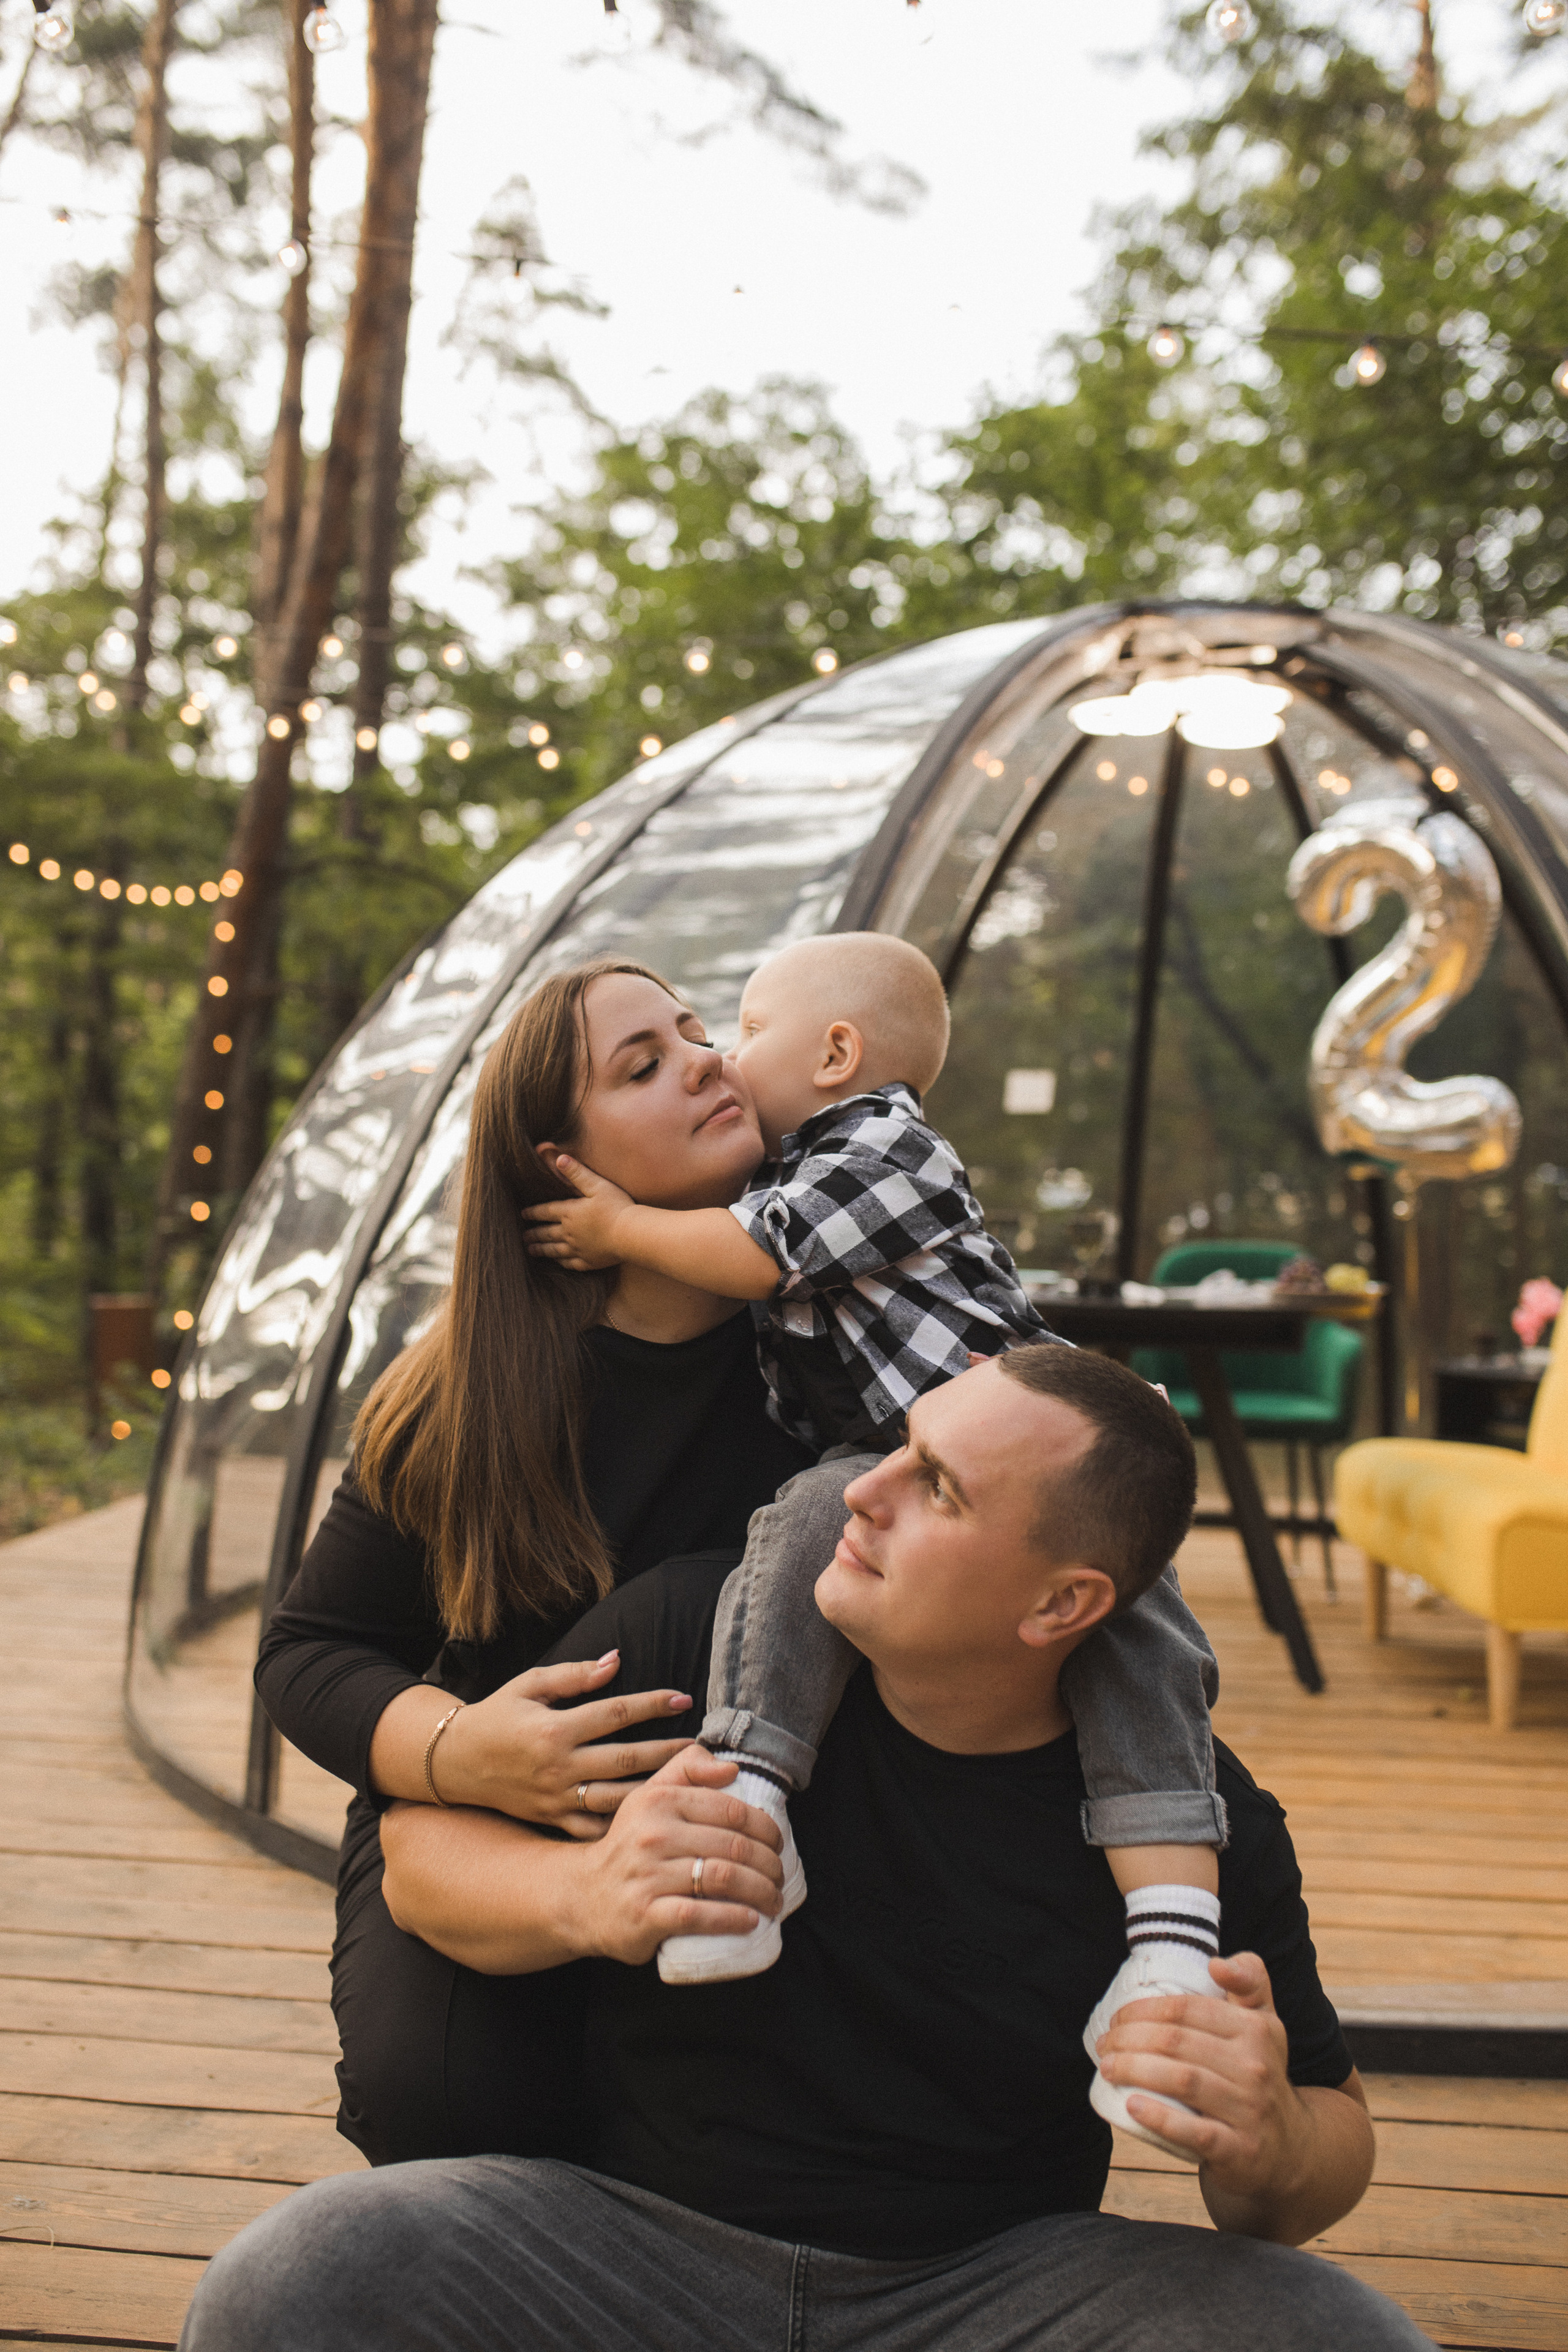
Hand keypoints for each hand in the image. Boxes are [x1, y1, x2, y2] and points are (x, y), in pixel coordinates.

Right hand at [438, 1651, 695, 1836]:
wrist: (455, 1761)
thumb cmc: (496, 1715)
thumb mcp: (529, 1685)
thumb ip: (574, 1675)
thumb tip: (616, 1661)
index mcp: (554, 1728)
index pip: (614, 1713)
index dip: (651, 1705)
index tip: (683, 1699)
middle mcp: (558, 1766)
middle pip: (625, 1760)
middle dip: (668, 1753)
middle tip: (705, 1750)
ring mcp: (556, 1798)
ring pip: (616, 1798)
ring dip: (655, 1792)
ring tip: (691, 1787)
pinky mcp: (551, 1820)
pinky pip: (593, 1830)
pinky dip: (623, 1829)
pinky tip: (653, 1826)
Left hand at [522, 1148, 634, 1271]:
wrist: (631, 1234)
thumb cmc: (616, 1207)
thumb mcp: (597, 1184)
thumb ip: (577, 1172)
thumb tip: (559, 1158)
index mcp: (569, 1212)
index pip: (545, 1211)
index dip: (533, 1212)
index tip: (523, 1213)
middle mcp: (569, 1232)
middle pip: (546, 1233)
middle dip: (533, 1234)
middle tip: (523, 1236)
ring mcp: (578, 1249)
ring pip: (554, 1250)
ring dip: (541, 1249)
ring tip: (531, 1250)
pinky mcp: (588, 1261)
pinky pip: (569, 1263)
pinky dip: (560, 1262)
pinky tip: (558, 1262)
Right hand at [574, 1746, 785, 1964]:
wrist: (582, 1895)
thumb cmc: (629, 1845)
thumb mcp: (650, 1797)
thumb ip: (688, 1771)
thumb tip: (731, 1768)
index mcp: (659, 1801)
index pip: (732, 1811)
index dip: (766, 1829)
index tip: (779, 1845)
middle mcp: (652, 1835)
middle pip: (734, 1847)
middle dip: (770, 1866)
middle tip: (780, 1878)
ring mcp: (648, 1876)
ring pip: (722, 1879)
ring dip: (760, 1893)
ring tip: (773, 1901)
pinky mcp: (645, 1915)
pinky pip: (700, 1915)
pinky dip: (733, 1918)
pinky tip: (751, 1921)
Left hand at [1094, 1952, 1311, 2205]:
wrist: (1289, 2146)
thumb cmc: (1259, 2071)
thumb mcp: (1264, 2022)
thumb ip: (1249, 1978)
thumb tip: (1216, 1962)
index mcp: (1258, 2029)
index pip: (1187, 2009)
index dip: (1143, 2009)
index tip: (1117, 2017)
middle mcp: (1257, 2067)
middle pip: (1178, 2042)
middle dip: (1129, 2039)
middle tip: (1105, 2045)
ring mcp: (1250, 2110)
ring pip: (1183, 2081)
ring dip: (1135, 2070)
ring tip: (1108, 2068)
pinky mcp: (1239, 2150)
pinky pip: (1194, 2132)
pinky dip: (1160, 2118)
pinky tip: (1132, 2106)